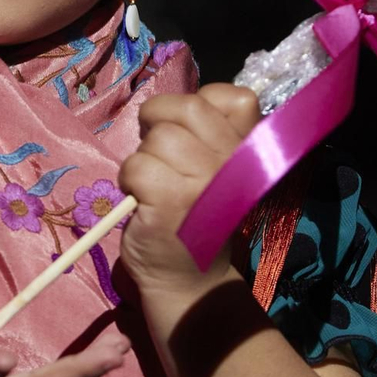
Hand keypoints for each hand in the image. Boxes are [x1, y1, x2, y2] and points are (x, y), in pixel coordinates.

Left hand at [116, 83, 260, 297]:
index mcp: (248, 151)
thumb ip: (209, 132)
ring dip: (144, 157)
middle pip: (187, 108)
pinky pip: (136, 164)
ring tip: (153, 184)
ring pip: (158, 137)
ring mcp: (204, 182)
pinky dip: (128, 179)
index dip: (197, 105)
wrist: (188, 278)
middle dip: (158, 122)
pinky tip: (142, 200)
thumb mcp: (217, 170)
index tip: (189, 135)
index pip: (232, 97)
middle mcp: (233, 163)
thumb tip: (171, 105)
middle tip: (157, 153)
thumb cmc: (195, 217)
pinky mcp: (170, 201)